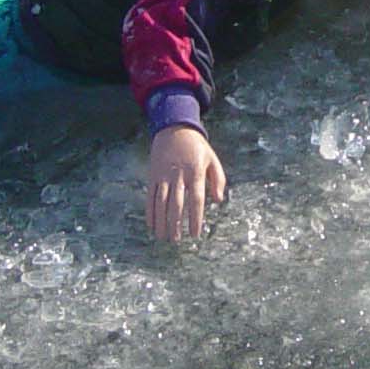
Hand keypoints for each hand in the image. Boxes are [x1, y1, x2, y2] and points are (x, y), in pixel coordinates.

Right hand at [147, 125, 226, 240]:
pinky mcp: (153, 175)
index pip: (196, 200)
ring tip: (163, 237)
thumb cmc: (196, 147)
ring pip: (161, 202)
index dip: (195, 218)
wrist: (174, 128)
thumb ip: (218, 179)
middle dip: (176, 224)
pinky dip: (150, 211)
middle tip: (177, 241)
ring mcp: (164, 175)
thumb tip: (219, 200)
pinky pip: (150, 196)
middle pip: (177, 204)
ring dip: (161, 221)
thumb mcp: (212, 159)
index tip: (195, 234)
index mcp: (195, 172)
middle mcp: (178, 175)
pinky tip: (151, 224)